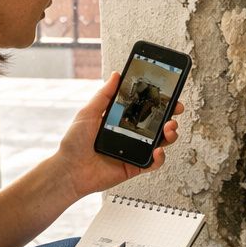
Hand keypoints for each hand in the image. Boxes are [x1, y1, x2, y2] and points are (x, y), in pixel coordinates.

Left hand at [55, 71, 183, 197]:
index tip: (168, 93)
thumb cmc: (74, 144)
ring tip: (169, 128)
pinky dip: (160, 158)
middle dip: (171, 115)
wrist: (69, 170)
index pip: (145, 108)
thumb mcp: (88, 112)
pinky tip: (156, 151)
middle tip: (175, 109)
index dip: (159, 101)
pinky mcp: (135, 167)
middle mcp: (131, 135)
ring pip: (161, 142)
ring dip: (170, 134)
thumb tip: (116, 76)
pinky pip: (154, 163)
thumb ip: (104, 95)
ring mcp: (135, 151)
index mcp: (121, 120)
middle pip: (158, 124)